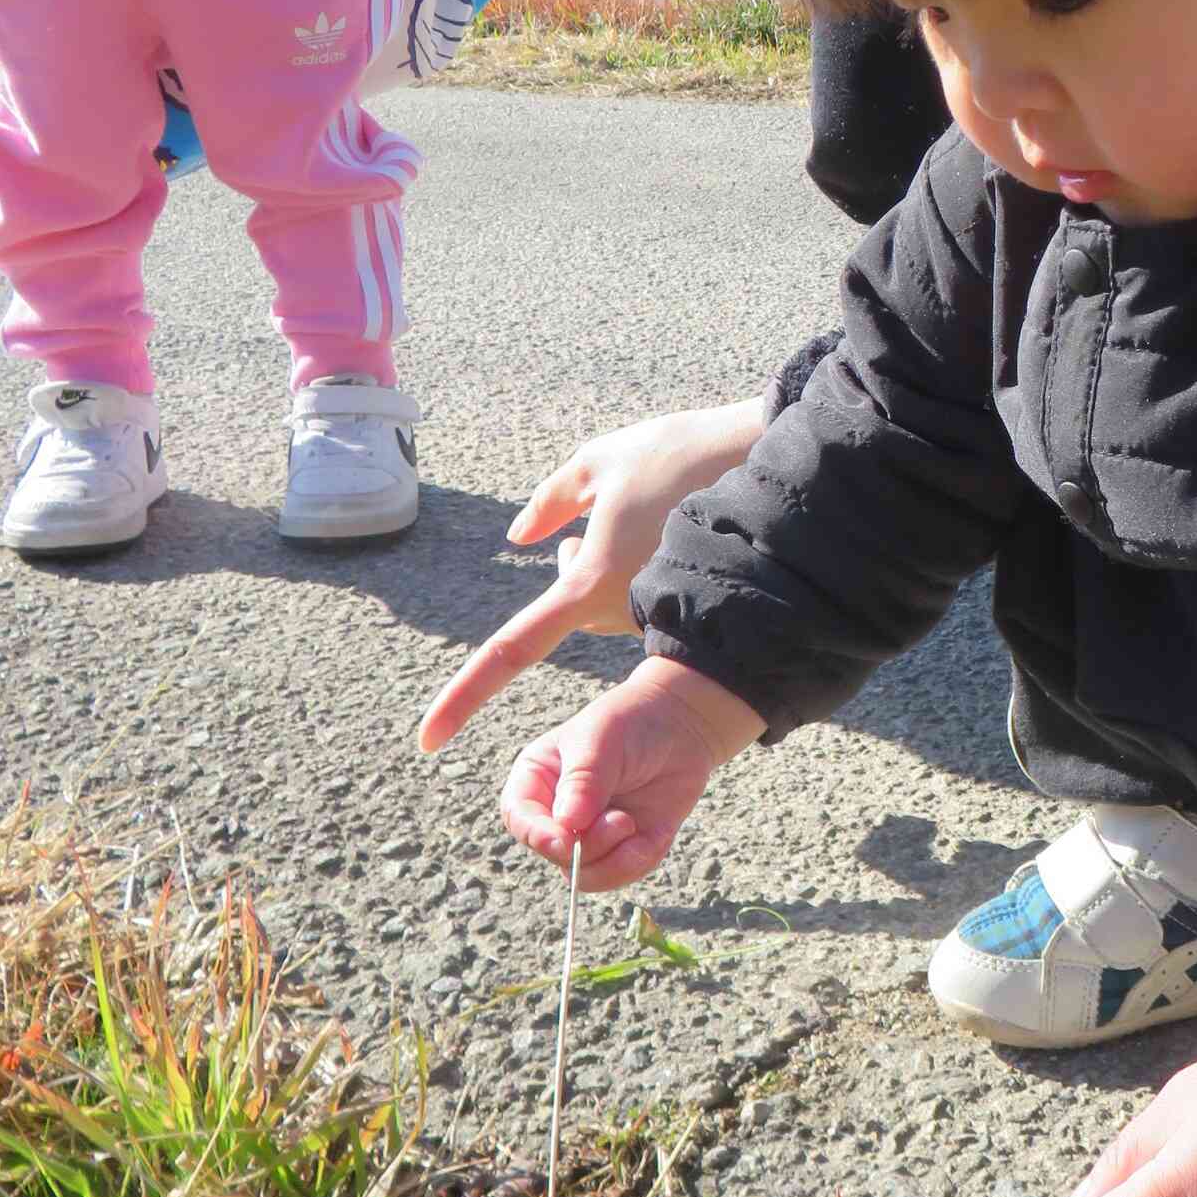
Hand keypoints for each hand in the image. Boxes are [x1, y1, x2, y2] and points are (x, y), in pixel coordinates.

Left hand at [420, 400, 766, 753]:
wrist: (770, 466)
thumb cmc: (680, 455)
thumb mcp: (598, 462)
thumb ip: (550, 503)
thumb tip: (520, 537)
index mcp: (590, 584)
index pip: (511, 650)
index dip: (464, 697)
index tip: (426, 740)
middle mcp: (623, 614)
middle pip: (571, 597)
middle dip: (576, 556)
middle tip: (609, 507)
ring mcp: (659, 615)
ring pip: (607, 594)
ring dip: (608, 555)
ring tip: (652, 506)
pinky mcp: (689, 607)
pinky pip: (643, 593)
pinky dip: (643, 561)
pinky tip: (675, 522)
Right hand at [499, 655, 762, 887]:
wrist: (683, 724)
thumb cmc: (634, 722)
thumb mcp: (603, 740)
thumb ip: (584, 781)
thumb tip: (568, 823)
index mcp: (538, 779)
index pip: (519, 817)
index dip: (538, 835)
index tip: (566, 840)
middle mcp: (557, 811)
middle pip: (555, 853)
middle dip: (590, 846)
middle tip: (623, 821)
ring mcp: (590, 832)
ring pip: (587, 875)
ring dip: (616, 861)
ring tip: (636, 827)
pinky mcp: (623, 847)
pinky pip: (622, 874)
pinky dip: (641, 861)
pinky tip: (658, 833)